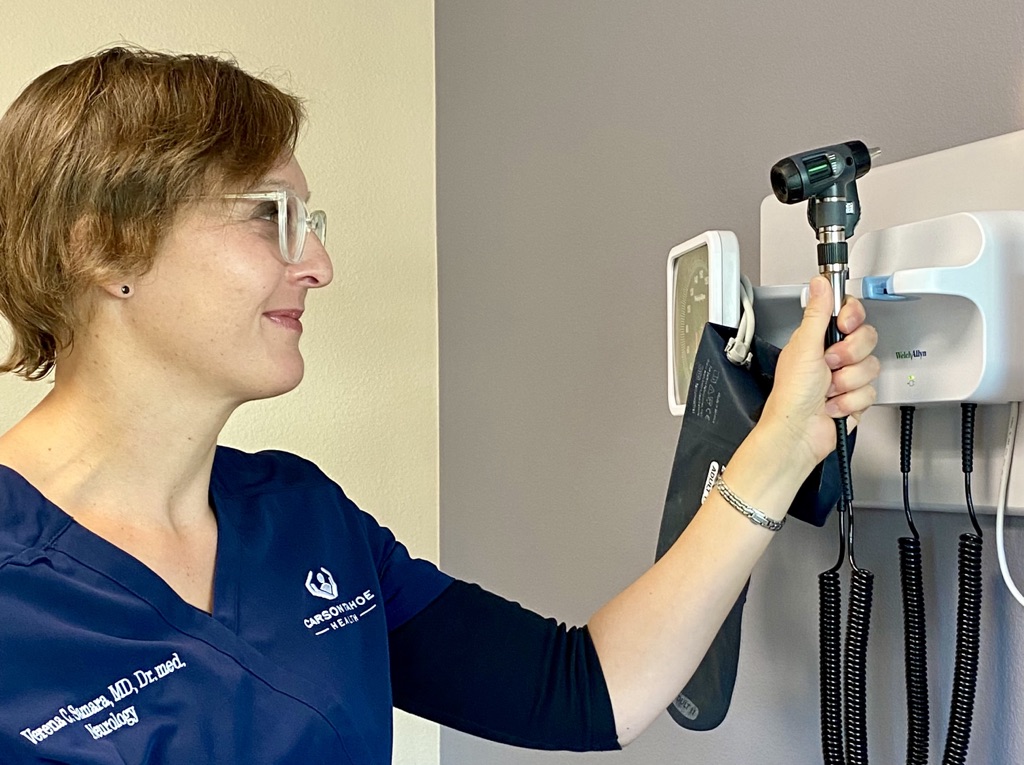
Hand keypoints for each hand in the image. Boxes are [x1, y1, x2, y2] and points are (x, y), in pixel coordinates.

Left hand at [760, 276, 878, 465]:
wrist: (797, 433)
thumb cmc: (791, 395)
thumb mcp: (804, 347)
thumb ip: (817, 313)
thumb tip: (820, 282)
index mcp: (818, 338)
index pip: (850, 313)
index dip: (853, 318)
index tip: (845, 325)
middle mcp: (833, 355)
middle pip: (867, 339)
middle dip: (849, 356)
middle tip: (829, 365)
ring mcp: (845, 377)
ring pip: (871, 367)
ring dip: (847, 382)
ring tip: (827, 390)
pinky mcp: (855, 397)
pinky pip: (871, 391)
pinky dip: (850, 401)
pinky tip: (833, 404)